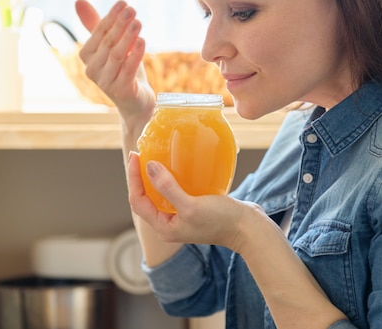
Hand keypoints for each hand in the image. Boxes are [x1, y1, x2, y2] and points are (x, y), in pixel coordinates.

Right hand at [75, 0, 154, 118]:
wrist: (136, 102)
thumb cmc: (123, 69)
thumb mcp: (111, 46)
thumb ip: (97, 25)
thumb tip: (78, 1)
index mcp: (87, 57)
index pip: (98, 33)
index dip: (110, 17)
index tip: (123, 3)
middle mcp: (92, 70)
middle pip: (107, 42)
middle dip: (120, 24)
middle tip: (132, 9)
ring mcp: (105, 82)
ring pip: (117, 55)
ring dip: (128, 37)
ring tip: (138, 22)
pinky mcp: (121, 90)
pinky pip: (128, 69)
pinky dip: (135, 54)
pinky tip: (142, 41)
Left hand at [127, 152, 263, 250]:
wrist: (248, 229)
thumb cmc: (221, 221)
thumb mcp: (192, 205)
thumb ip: (168, 188)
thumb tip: (149, 167)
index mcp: (164, 228)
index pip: (138, 202)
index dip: (133, 178)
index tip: (136, 156)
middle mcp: (170, 224)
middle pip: (146, 198)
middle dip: (141, 177)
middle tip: (142, 154)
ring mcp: (182, 217)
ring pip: (161, 194)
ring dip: (156, 177)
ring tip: (156, 157)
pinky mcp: (194, 209)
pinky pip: (177, 192)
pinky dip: (173, 178)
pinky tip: (178, 166)